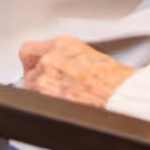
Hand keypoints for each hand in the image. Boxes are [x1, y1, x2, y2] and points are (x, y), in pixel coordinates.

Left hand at [18, 36, 133, 107]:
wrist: (121, 93)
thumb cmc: (112, 78)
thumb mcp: (85, 53)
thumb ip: (62, 55)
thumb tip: (53, 62)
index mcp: (60, 44)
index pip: (28, 50)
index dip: (31, 62)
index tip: (32, 67)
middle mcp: (50, 58)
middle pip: (28, 71)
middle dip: (37, 79)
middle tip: (52, 87)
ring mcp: (47, 78)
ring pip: (31, 87)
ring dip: (40, 93)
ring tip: (60, 97)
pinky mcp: (48, 97)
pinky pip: (37, 101)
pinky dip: (45, 104)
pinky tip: (60, 104)